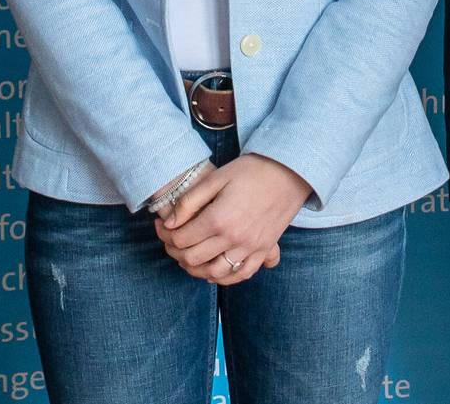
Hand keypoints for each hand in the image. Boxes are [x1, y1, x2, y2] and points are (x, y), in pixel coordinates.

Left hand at [155, 154, 305, 284]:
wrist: (288, 172)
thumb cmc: (250, 171)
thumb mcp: (216, 178)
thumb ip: (190, 202)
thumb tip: (170, 224)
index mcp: (218, 219)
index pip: (182, 240)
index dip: (166, 236)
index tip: (161, 227)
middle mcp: (234, 238)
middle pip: (194, 259)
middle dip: (176, 253)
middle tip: (170, 242)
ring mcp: (251, 247)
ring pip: (215, 273)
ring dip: (197, 269)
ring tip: (188, 257)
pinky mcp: (264, 250)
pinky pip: (242, 275)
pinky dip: (225, 278)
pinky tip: (214, 271)